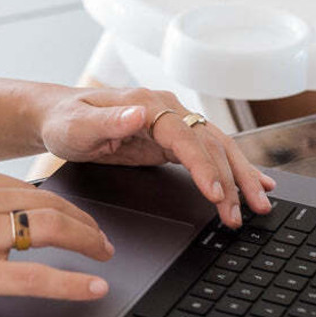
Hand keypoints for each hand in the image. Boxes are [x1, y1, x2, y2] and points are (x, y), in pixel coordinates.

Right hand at [0, 164, 113, 316]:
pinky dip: (72, 283)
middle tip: (103, 242)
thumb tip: (17, 208)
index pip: (32, 188)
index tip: (82, 220)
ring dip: (87, 244)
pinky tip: (94, 287)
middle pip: (49, 205)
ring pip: (50, 231)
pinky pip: (36, 277)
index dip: (66, 206)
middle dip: (85, 224)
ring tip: (103, 257)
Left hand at [37, 87, 276, 227]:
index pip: (185, 135)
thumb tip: (137, 113)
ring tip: (260, 204)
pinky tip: (253, 184)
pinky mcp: (169, 140)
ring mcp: (170, 123)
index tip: (217, 194)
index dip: (204, 166)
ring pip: (216, 147)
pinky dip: (231, 169)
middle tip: (246, 213)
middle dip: (232, 178)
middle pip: (209, 142)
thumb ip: (108, 120)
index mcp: (145, 103)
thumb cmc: (64, 120)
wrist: (56, 116)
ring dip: (239, 176)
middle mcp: (164, 109)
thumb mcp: (77, 125)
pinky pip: (207, 154)